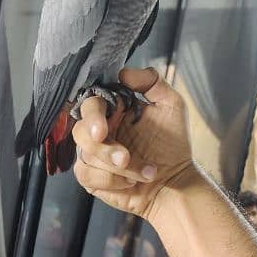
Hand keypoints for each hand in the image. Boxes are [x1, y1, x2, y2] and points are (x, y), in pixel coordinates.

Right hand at [72, 67, 193, 220]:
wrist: (176, 181)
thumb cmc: (173, 144)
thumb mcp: (171, 105)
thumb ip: (151, 82)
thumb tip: (124, 73)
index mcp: (114, 110)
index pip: (91, 104)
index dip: (92, 116)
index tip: (102, 131)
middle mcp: (100, 129)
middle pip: (80, 131)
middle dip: (102, 148)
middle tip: (124, 158)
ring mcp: (94, 153)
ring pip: (86, 155)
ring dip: (117, 168)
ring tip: (145, 172)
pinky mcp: (92, 176)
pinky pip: (85, 175)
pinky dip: (110, 181)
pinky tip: (131, 183)